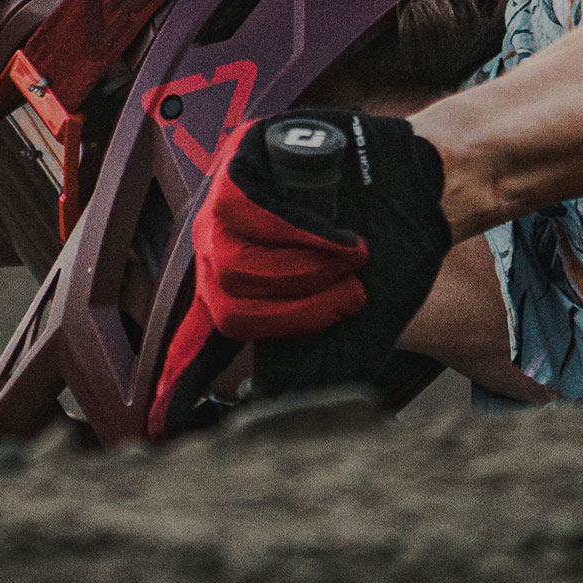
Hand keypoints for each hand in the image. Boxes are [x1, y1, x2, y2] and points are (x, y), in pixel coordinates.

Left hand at [149, 109, 452, 439]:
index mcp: (244, 294)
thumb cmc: (388, 255)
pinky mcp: (242, 153)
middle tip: (348, 294)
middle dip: (298, 311)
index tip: (158, 428)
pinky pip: (245, 207)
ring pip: (231, 260)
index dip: (175, 386)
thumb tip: (268, 412)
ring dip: (303, 270)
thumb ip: (316, 372)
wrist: (424, 191)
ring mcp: (227, 200)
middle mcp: (225, 250)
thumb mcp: (356, 327)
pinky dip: (300, 232)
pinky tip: (339, 237)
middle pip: (226, 305)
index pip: (196, 346)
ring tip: (349, 258)